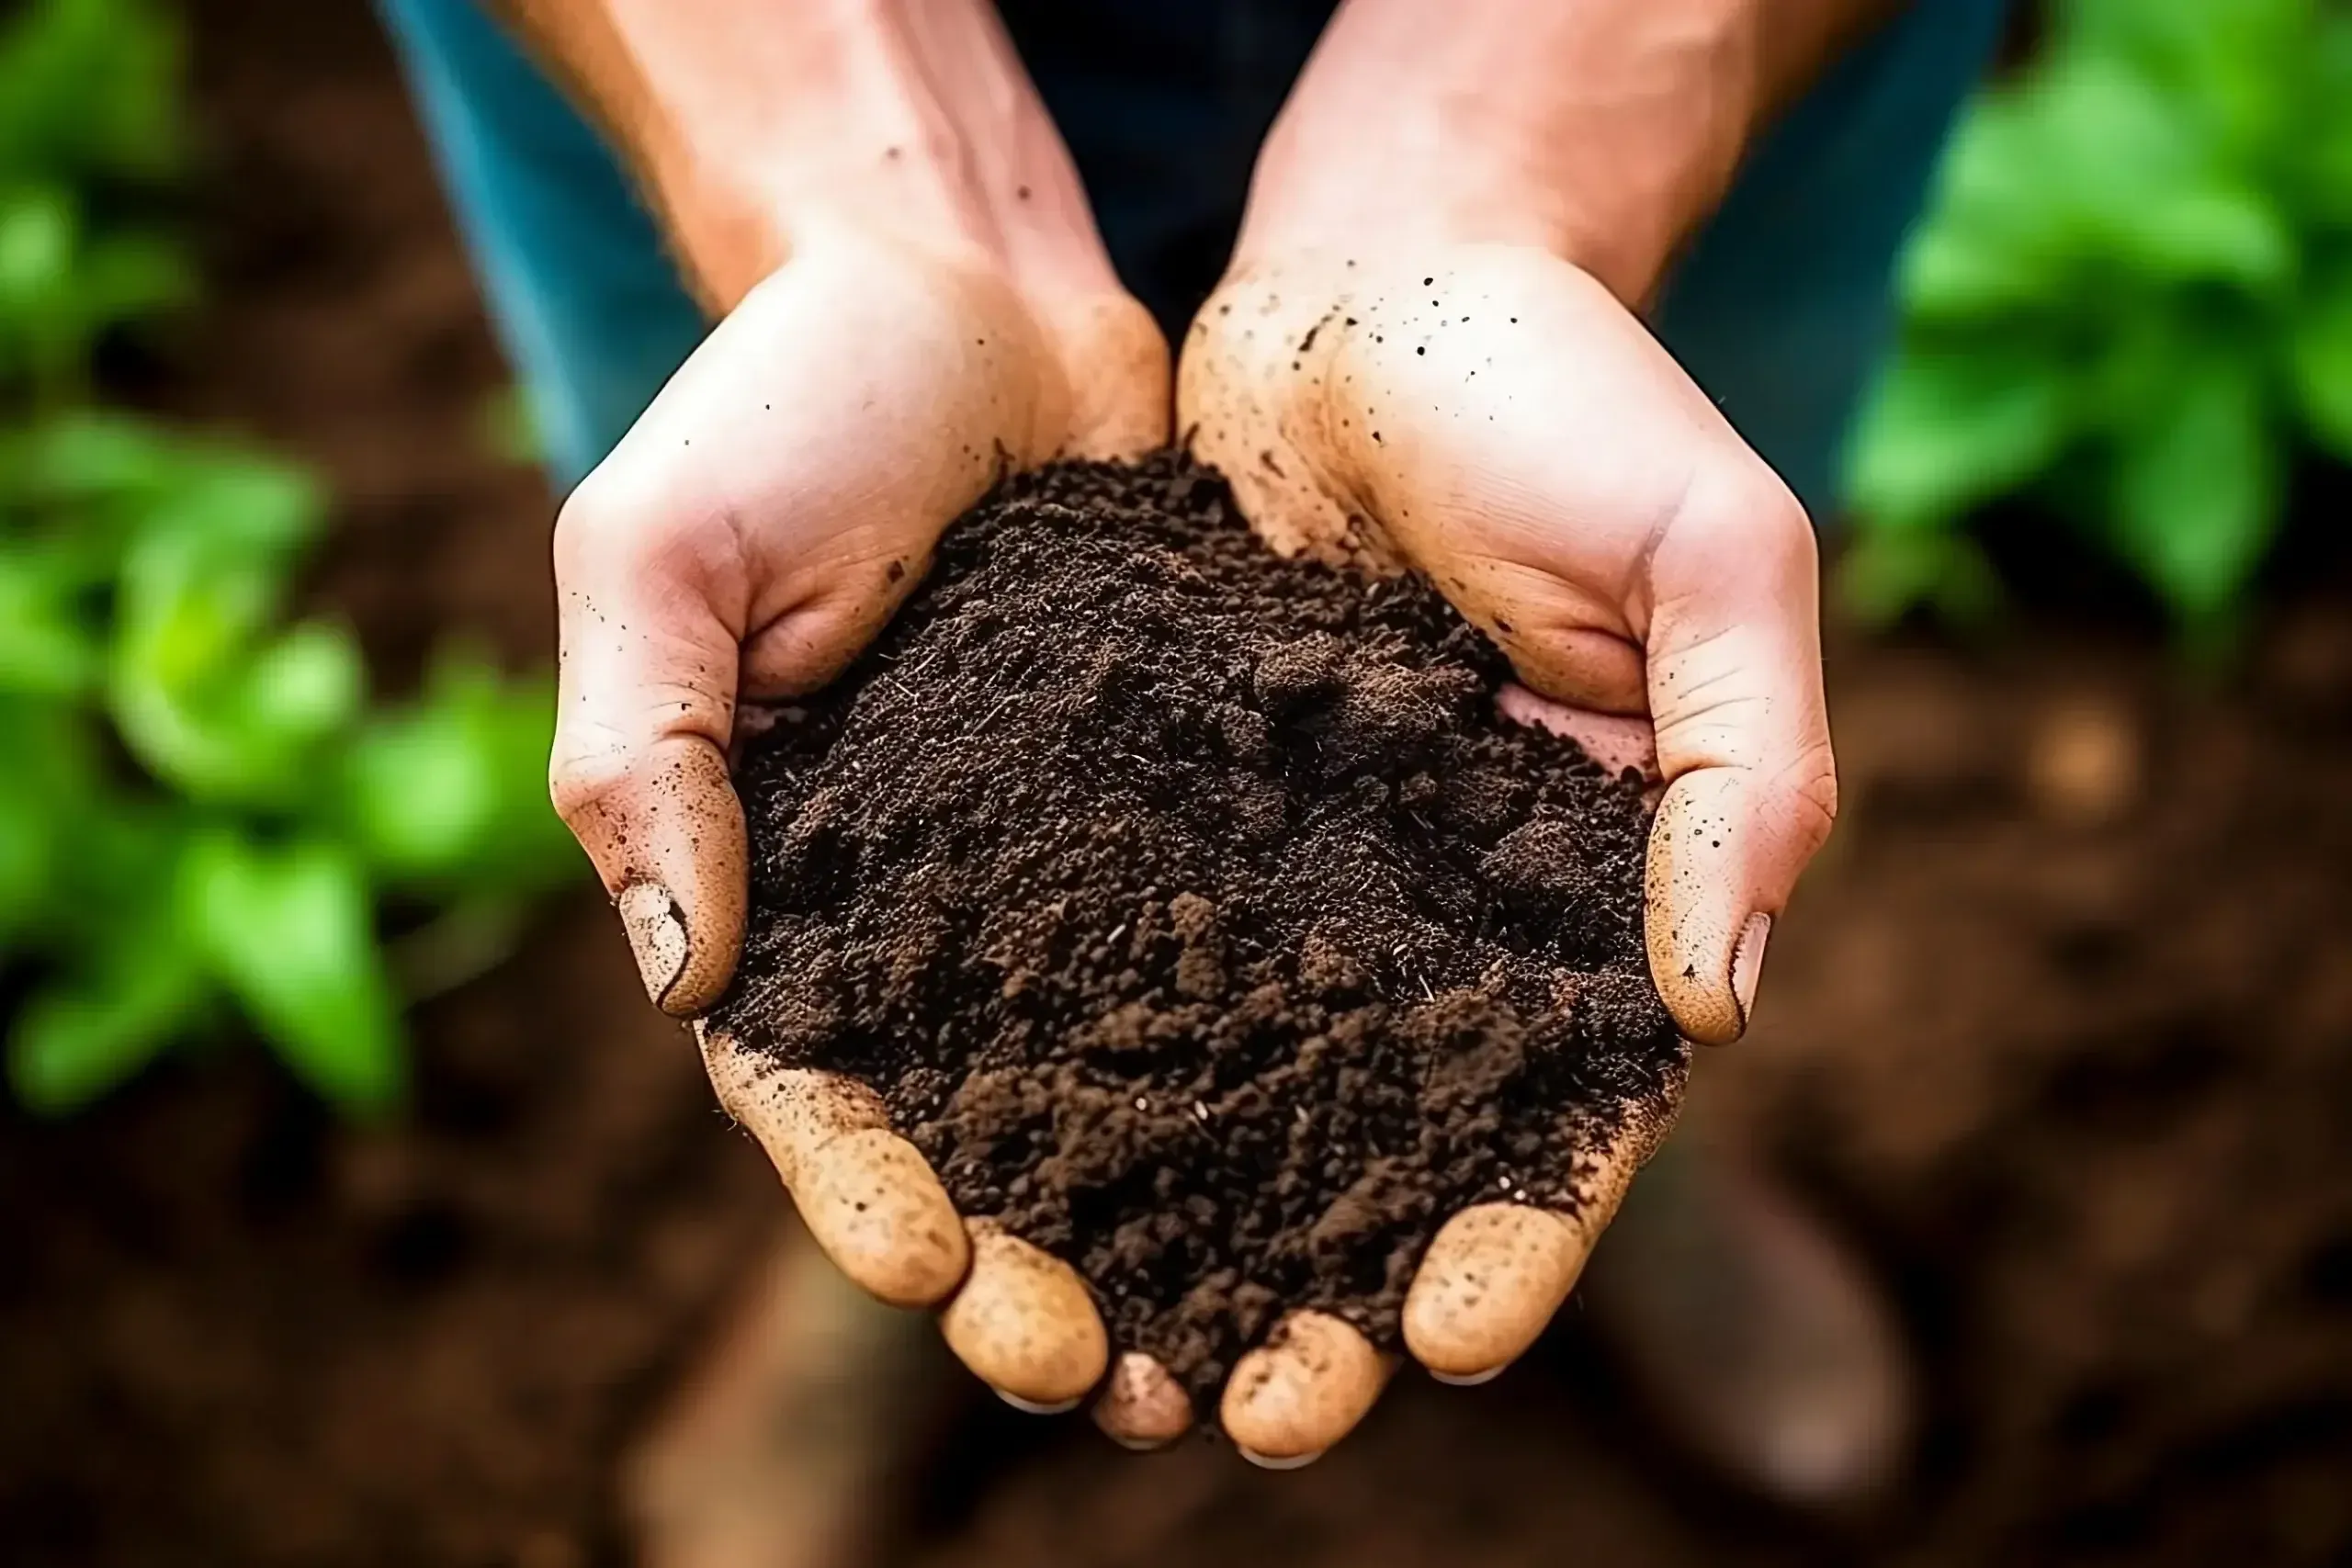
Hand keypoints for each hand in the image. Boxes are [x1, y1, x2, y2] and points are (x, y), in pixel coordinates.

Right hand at [545, 33, 1168, 1409]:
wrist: (965, 286)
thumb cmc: (784, 403)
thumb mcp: (661, 552)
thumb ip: (646, 753)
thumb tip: (682, 975)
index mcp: (782, 884)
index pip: (816, 1091)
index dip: (875, 1198)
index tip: (950, 1279)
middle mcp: (935, 910)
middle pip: (987, 1136)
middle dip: (1048, 1267)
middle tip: (1129, 1382)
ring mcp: (1070, 869)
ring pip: (1131, 1084)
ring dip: (1187, 1223)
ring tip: (1263, 1346)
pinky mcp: (1194, 809)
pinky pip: (1246, 951)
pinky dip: (1293, 1064)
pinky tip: (1369, 1156)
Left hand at [1173, 241, 1835, 1459]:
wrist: (1382, 276)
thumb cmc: (1573, 396)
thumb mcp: (1718, 557)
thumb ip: (1752, 771)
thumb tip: (1720, 1008)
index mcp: (1598, 881)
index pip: (1573, 1105)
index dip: (1525, 1231)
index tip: (1449, 1339)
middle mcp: (1444, 903)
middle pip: (1395, 1139)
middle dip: (1337, 1280)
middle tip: (1262, 1414)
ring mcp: (1307, 864)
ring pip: (1251, 1086)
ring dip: (1196, 1225)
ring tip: (1119, 1355)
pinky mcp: (1180, 805)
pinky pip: (1135, 957)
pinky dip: (1092, 1070)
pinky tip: (1024, 1169)